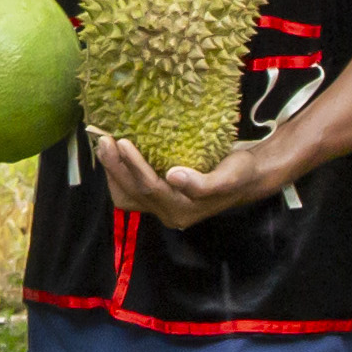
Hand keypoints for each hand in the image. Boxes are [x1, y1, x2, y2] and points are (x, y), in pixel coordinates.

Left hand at [94, 130, 285, 229]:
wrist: (248, 177)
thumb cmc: (241, 173)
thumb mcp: (230, 176)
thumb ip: (203, 182)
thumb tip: (173, 176)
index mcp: (183, 210)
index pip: (150, 188)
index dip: (133, 166)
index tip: (122, 142)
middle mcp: (168, 212)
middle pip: (133, 192)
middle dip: (115, 166)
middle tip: (103, 139)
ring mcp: (162, 206)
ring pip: (127, 194)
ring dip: (112, 170)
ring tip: (103, 145)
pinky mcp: (158, 196)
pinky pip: (131, 188)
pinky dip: (120, 171)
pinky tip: (116, 152)